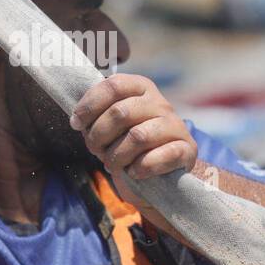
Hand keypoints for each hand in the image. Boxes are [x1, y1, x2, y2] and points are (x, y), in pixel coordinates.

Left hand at [70, 73, 196, 184]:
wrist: (158, 178)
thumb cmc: (128, 147)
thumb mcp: (110, 127)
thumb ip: (96, 116)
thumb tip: (77, 119)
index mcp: (140, 88)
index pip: (113, 86)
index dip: (89, 105)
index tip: (76, 124)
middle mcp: (160, 102)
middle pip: (120, 112)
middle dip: (99, 135)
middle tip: (95, 149)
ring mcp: (176, 125)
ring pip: (138, 136)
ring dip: (117, 156)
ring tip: (113, 164)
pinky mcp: (187, 149)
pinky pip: (157, 157)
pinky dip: (140, 168)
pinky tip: (134, 172)